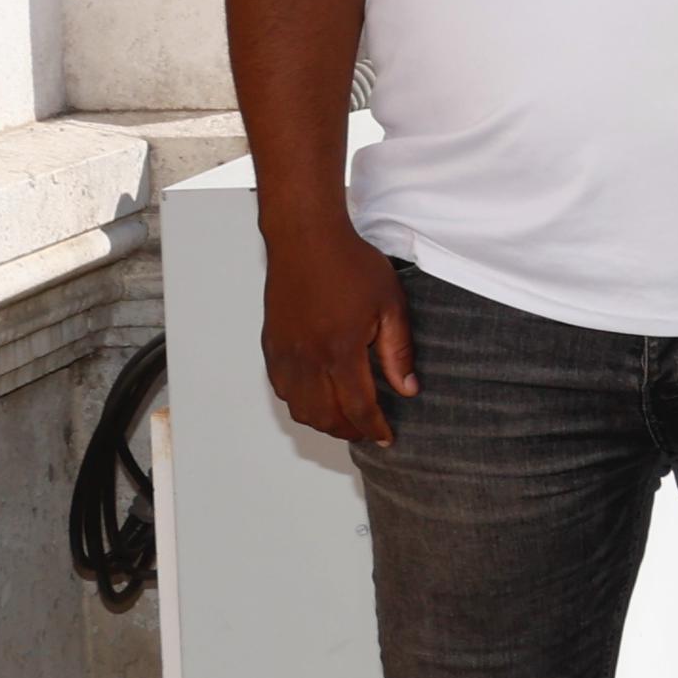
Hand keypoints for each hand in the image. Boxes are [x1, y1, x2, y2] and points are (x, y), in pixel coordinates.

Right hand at [261, 213, 414, 447]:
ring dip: (322, 420)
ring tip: (346, 419)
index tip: (386, 438)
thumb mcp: (391, 306)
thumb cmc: (350, 265)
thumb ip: (398, 352)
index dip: (373, 428)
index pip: (357, 407)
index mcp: (340, 350)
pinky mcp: (271, 344)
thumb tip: (406, 389)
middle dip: (348, 430)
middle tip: (368, 431)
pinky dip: (300, 402)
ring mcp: (284, 352)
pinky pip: (282, 388)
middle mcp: (306, 358)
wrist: (306, 239)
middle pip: (324, 416)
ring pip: (298, 407)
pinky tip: (318, 397)